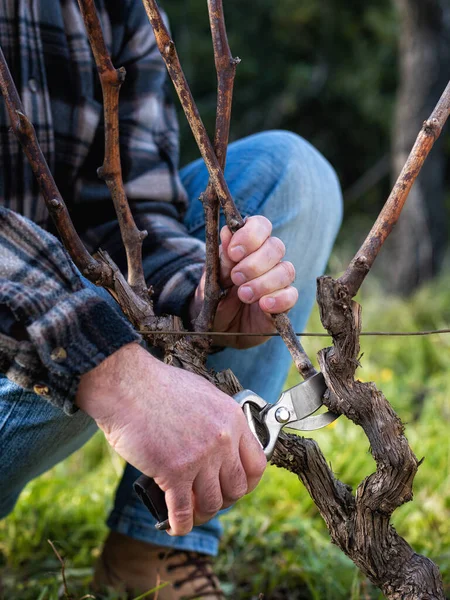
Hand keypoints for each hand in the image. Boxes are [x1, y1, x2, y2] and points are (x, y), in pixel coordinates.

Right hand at [76, 343, 265, 535]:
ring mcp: (200, 457)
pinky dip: (179, 525)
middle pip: (236, 488)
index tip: (235, 488)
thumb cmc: (158, 386)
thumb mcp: (203, 394)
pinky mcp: (174, 472)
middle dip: (223, 500)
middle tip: (208, 499)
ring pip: (211, 503)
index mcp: (232, 419)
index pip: (256, 464)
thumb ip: (217, 419)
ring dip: (201, 514)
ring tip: (190, 513)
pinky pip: (183, 511)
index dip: (247, 483)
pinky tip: (172, 526)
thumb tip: (222, 440)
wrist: (128, 385)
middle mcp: (222, 440)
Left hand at [191, 216, 297, 347]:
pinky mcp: (284, 303)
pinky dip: (278, 299)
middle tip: (236, 278)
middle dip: (254, 263)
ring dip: (263, 282)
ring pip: (286, 270)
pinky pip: (291, 295)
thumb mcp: (211, 279)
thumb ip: (221, 258)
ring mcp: (277, 281)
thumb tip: (228, 231)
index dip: (250, 235)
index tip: (233, 252)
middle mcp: (267, 260)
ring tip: (243, 295)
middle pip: (276, 247)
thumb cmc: (214, 298)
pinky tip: (263, 305)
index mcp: (248, 246)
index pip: (261, 226)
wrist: (216, 327)